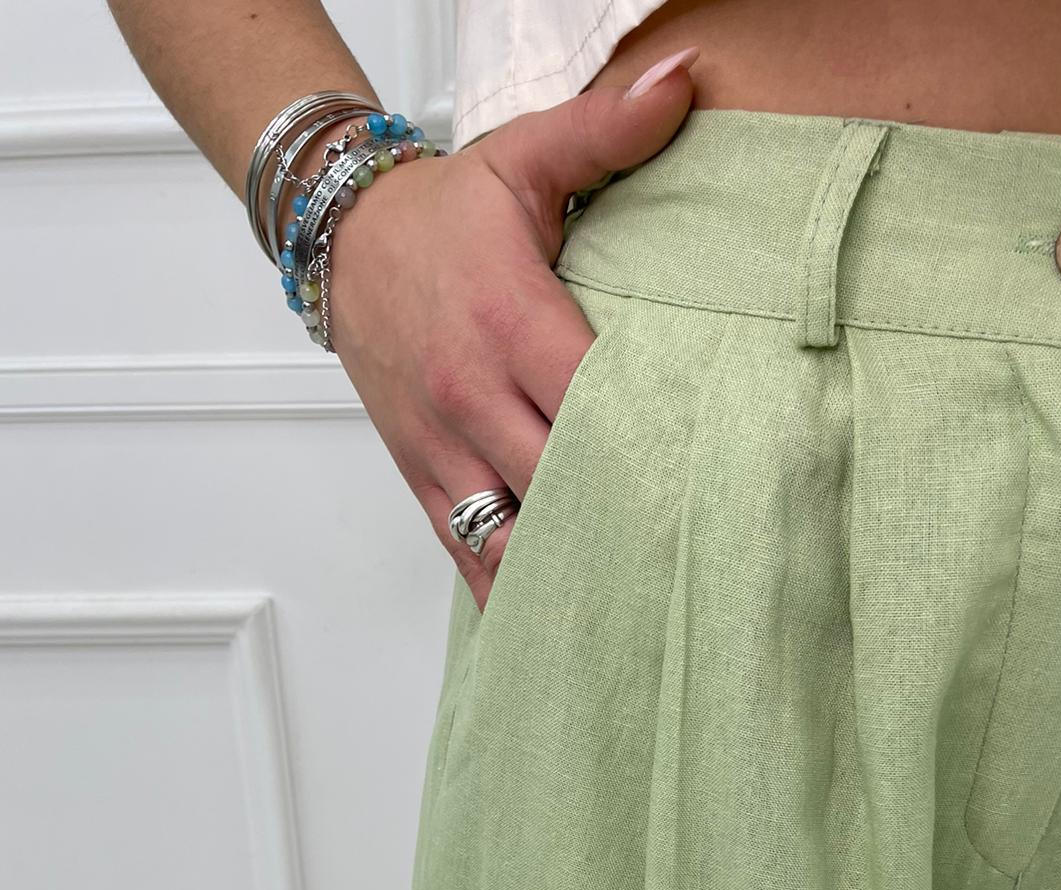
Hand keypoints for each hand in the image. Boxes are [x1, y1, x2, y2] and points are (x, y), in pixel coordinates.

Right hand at [327, 49, 699, 611]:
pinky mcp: (423, 479)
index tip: (717, 487)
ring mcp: (445, 448)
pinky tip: (560, 630)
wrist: (339, 241)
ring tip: (637, 616)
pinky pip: (467, 556)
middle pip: (565, 483)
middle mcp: (474, 397)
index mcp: (510, 321)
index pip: (595, 402)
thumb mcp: (521, 159)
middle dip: (629, 524)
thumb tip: (685, 84)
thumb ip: (607, 130)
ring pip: (512, 538)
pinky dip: (513, 594)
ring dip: (572, 576)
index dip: (654, 448)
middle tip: (702, 568)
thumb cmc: (441, 214)